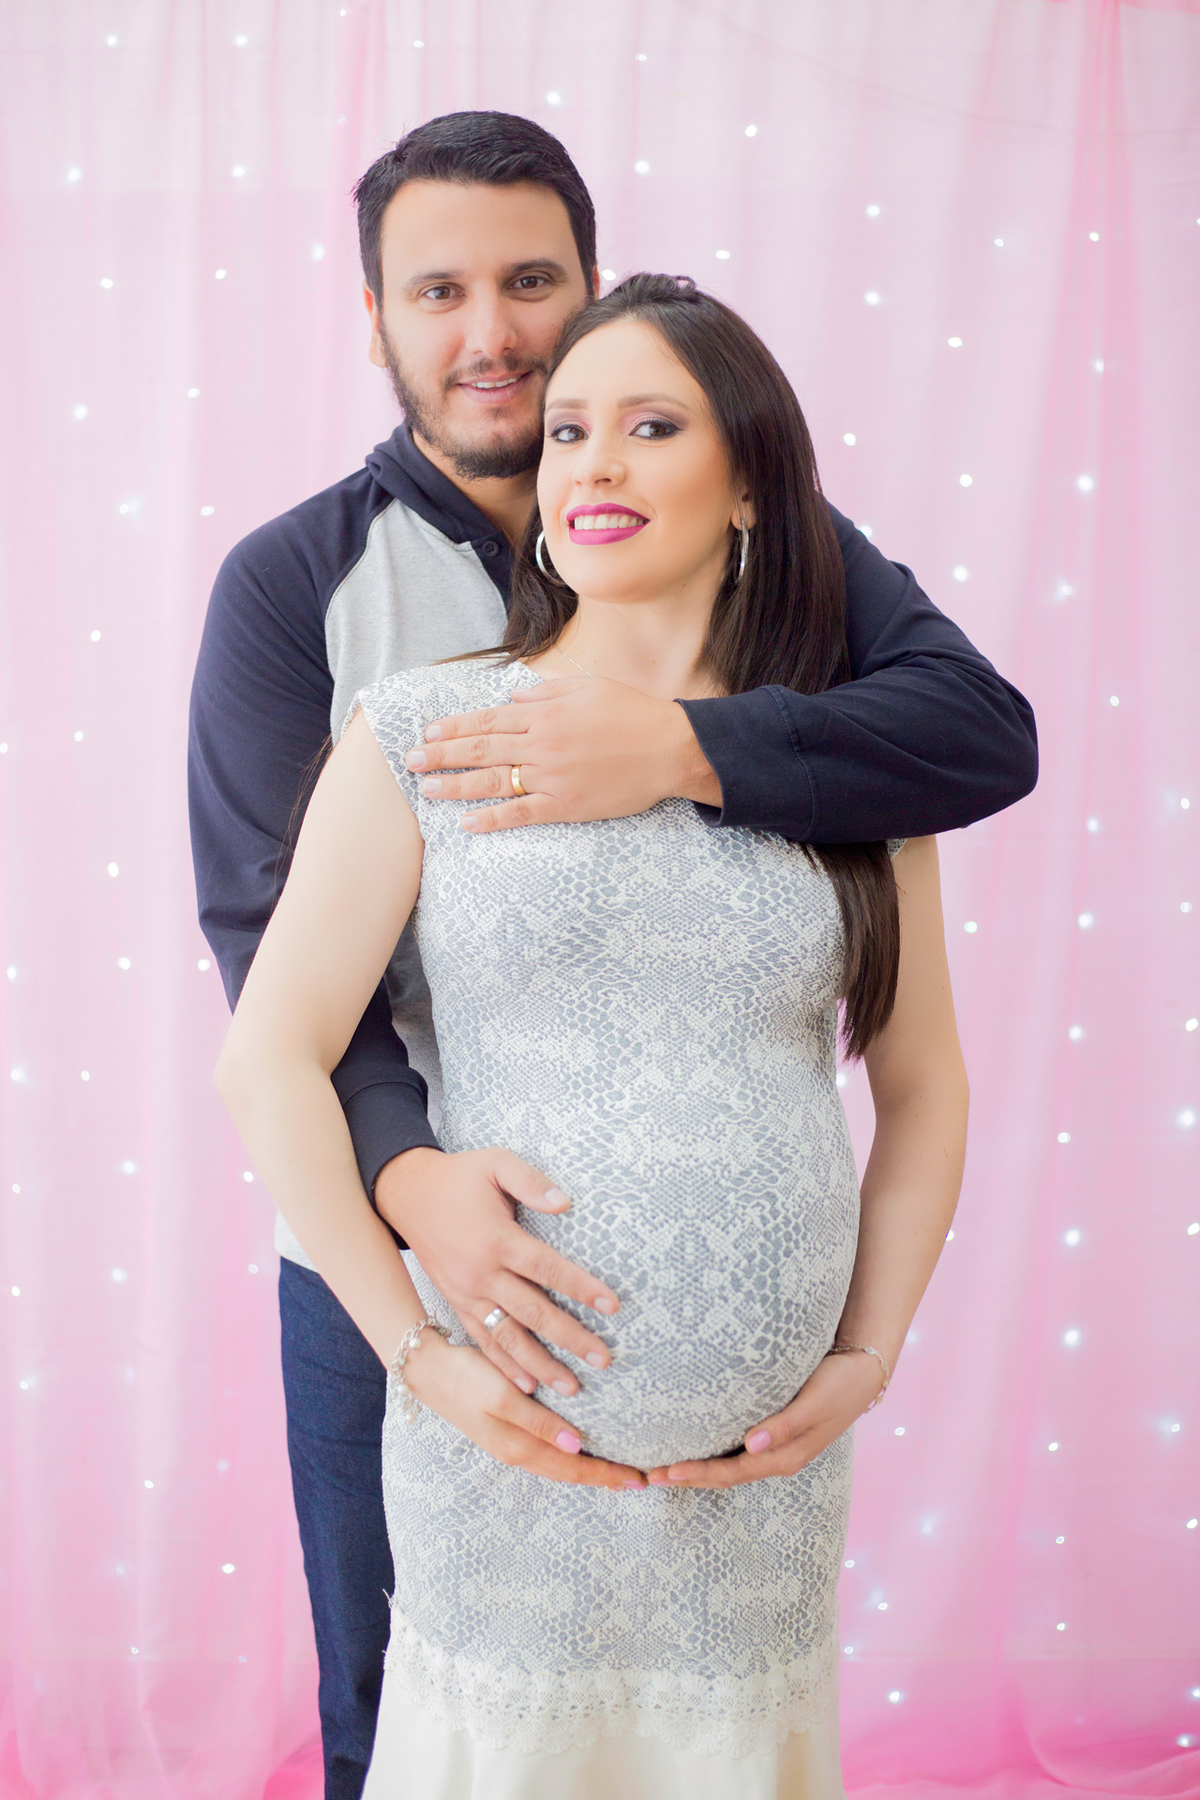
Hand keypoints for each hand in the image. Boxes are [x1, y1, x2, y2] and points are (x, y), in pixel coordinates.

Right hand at [374, 1145, 618, 1397]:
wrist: (407, 1194)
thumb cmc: (459, 1177)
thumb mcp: (495, 1164)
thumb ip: (531, 1181)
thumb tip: (566, 1202)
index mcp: (497, 1239)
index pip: (547, 1268)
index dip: (581, 1287)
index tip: (612, 1305)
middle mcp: (482, 1273)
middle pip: (533, 1312)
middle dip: (570, 1338)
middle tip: (603, 1359)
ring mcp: (467, 1293)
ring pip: (508, 1337)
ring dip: (540, 1364)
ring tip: (571, 1387)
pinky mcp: (456, 1303)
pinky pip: (482, 1340)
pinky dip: (503, 1365)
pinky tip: (525, 1385)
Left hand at [402, 675, 721, 829]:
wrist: (670, 748)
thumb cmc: (633, 714)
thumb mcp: (587, 689)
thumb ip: (547, 692)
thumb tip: (513, 697)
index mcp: (544, 713)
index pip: (488, 720)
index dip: (454, 727)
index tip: (428, 732)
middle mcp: (541, 744)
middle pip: (480, 749)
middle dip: (441, 755)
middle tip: (410, 761)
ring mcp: (552, 776)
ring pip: (493, 781)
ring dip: (456, 786)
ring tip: (426, 790)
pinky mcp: (566, 805)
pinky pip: (522, 814)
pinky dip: (493, 819)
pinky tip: (468, 823)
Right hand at [404, 1329, 645, 1490]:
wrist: (428, 1370)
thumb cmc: (466, 1379)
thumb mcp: (503, 1398)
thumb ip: (538, 1422)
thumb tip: (576, 1445)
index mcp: (520, 1447)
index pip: (573, 1469)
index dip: (607, 1475)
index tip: (638, 1479)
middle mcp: (518, 1451)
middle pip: (570, 1472)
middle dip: (605, 1477)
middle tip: (640, 1479)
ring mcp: (511, 1443)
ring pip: (560, 1464)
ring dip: (589, 1468)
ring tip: (617, 1468)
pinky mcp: (508, 1429)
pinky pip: (548, 1451)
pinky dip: (571, 1454)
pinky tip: (581, 1446)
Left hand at [645, 1351, 886, 1489]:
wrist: (864, 1370)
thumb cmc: (839, 1384)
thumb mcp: (815, 1403)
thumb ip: (785, 1425)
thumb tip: (750, 1445)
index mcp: (785, 1457)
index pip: (731, 1473)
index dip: (697, 1475)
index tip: (665, 1473)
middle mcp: (777, 1457)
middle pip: (725, 1475)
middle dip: (687, 1477)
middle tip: (647, 1476)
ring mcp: (775, 1446)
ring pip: (729, 1465)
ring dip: (697, 1468)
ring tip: (663, 1467)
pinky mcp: (774, 1430)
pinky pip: (737, 1450)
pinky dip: (714, 1453)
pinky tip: (696, 1445)